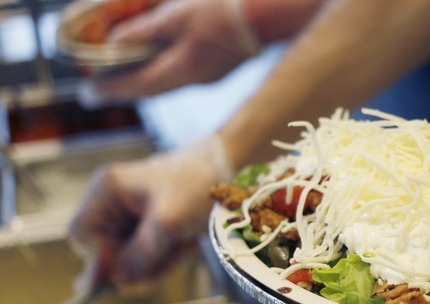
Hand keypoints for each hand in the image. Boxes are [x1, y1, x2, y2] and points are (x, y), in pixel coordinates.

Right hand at [68, 136, 232, 288]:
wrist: (227, 170)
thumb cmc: (197, 184)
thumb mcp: (169, 222)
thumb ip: (140, 253)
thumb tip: (119, 280)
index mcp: (107, 190)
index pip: (81, 234)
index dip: (100, 258)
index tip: (128, 271)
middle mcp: (112, 203)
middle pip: (107, 252)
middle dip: (139, 263)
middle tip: (170, 256)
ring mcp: (130, 216)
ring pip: (131, 260)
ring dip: (158, 261)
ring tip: (184, 243)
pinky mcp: (148, 228)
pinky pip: (150, 257)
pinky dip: (169, 257)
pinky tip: (187, 243)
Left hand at [84, 0, 261, 101]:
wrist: (267, 16)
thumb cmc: (224, 11)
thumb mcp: (179, 13)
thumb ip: (146, 28)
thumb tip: (116, 40)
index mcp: (182, 68)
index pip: (137, 86)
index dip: (110, 90)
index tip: (88, 92)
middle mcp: (194, 80)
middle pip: (151, 90)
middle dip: (124, 89)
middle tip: (99, 88)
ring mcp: (208, 76)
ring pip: (167, 84)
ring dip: (143, 81)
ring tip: (123, 75)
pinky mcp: (218, 69)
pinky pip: (182, 75)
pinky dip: (163, 71)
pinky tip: (157, 62)